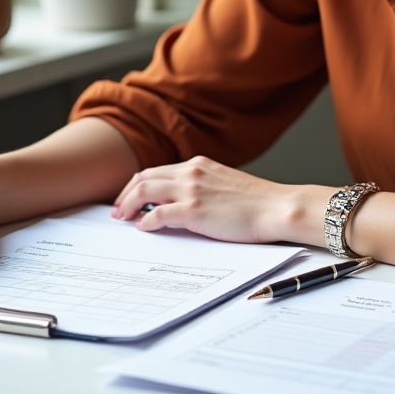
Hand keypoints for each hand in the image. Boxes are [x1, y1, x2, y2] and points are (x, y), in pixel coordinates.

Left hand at [112, 155, 326, 244]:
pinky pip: (157, 214)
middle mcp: (191, 172)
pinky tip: (143, 229)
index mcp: (199, 164)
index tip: (129, 198)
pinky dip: (145, 221)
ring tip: (122, 218)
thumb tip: (182, 202)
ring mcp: (191, 190)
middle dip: (126, 194)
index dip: (138, 185)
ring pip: (145, 191)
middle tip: (118, 210)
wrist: (276, 207)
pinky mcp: (193, 210)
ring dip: (128, 205)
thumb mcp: (224, 183)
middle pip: (144, 178)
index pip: (157, 171)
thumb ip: (202, 186)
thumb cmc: (257, 202)